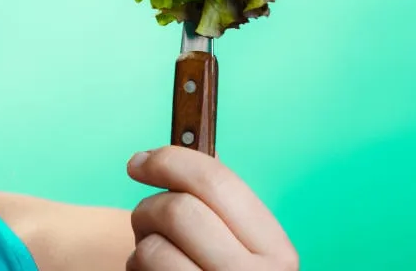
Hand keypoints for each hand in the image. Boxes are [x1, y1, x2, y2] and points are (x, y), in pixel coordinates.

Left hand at [126, 146, 297, 270]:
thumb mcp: (241, 249)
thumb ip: (220, 208)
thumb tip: (164, 156)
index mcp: (276, 251)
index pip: (217, 182)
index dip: (170, 160)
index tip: (139, 162)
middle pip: (178, 210)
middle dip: (149, 208)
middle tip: (145, 220)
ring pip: (152, 247)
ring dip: (141, 248)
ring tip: (155, 259)